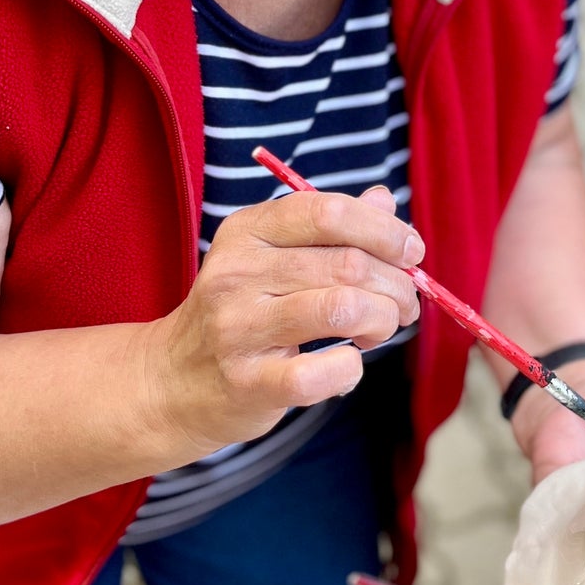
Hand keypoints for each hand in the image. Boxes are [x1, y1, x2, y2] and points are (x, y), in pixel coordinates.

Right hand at [145, 186, 422, 456]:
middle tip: (405, 303)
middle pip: (349, 265)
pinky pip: (324, 372)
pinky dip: (352, 368)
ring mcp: (238, 329)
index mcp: (248, 231)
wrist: (172, 383)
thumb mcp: (276, 257)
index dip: (384, 230)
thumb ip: (332, 229)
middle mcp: (237, 274)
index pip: (328, 212)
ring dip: (383, 320)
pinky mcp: (248, 382)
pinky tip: (347, 364)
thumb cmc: (244, 312)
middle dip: (397, 284)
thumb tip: (383, 201)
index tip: (412, 251)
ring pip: (344, 310)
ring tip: (380, 328)